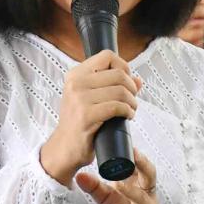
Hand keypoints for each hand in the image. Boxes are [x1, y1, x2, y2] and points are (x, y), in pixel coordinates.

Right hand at [39, 50, 141, 184]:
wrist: (65, 147)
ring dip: (132, 102)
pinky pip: (117, 107)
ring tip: (130, 109)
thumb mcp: (91, 99)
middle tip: (132, 100)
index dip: (123, 66)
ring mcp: (79, 99)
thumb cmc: (80, 122)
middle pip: (118, 74)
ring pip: (120, 91)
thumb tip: (138, 80)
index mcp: (76, 74)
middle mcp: (76, 83)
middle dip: (132, 88)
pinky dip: (128, 111)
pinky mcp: (86, 115)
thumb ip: (112, 86)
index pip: (107, 56)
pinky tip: (127, 116)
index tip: (127, 81)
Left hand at [76, 151, 158, 203]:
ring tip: (119, 184)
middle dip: (143, 165)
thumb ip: (93, 186)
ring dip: (132, 190)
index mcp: (140, 183)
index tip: (129, 147)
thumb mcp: (105, 196)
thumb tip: (79, 175)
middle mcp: (147, 194)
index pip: (143, 166)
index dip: (138, 157)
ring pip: (143, 198)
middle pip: (150, 175)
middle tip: (133, 156)